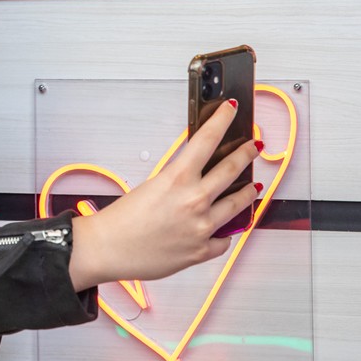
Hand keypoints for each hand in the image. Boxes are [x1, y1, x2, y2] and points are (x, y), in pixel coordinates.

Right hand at [68, 99, 260, 290]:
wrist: (107, 249)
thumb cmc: (120, 220)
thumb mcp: (150, 187)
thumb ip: (177, 182)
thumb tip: (194, 178)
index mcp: (177, 178)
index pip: (207, 139)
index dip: (222, 120)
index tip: (231, 110)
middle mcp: (194, 200)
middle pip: (231, 169)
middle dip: (245, 154)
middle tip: (253, 146)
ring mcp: (201, 227)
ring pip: (238, 205)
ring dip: (247, 193)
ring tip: (252, 188)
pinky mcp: (201, 251)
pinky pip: (223, 240)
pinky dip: (223, 233)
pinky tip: (223, 229)